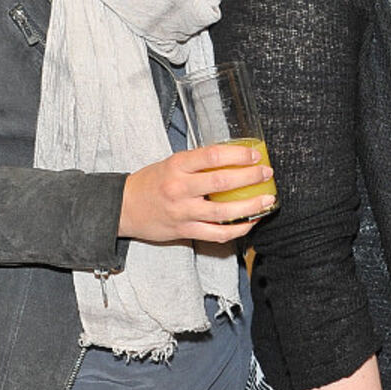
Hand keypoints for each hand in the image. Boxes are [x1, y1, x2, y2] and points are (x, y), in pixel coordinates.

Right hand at [118, 142, 273, 242]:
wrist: (123, 207)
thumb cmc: (151, 182)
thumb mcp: (171, 163)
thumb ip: (198, 163)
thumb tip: (234, 157)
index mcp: (177, 166)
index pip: (212, 156)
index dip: (237, 155)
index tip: (255, 155)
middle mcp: (179, 188)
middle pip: (221, 183)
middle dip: (249, 178)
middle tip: (266, 174)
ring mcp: (182, 212)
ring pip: (222, 213)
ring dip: (250, 207)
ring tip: (267, 201)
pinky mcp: (184, 231)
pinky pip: (216, 234)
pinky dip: (237, 230)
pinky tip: (250, 223)